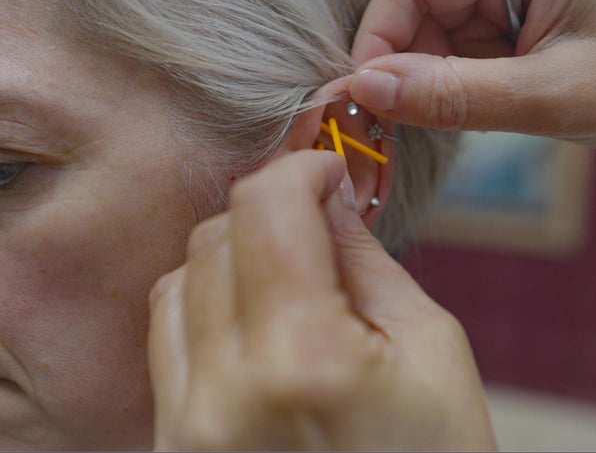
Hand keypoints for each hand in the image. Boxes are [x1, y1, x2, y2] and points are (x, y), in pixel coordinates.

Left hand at [147, 150, 495, 449]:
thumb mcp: (430, 354)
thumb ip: (366, 264)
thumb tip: (325, 200)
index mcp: (305, 363)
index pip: (263, 209)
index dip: (299, 170)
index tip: (327, 174)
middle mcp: (224, 394)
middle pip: (214, 235)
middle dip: (270, 211)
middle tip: (318, 224)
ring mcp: (185, 425)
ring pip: (177, 278)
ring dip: (230, 255)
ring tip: (286, 276)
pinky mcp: (171, 442)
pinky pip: (165, 335)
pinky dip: (202, 304)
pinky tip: (250, 319)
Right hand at [350, 0, 595, 147]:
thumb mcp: (557, 96)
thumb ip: (457, 97)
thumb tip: (367, 91)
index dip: (380, 34)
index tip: (363, 95)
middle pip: (422, 3)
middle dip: (406, 62)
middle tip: (401, 122)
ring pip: (441, 26)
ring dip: (435, 76)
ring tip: (468, 115)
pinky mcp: (524, 13)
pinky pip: (468, 42)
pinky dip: (461, 79)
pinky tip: (484, 103)